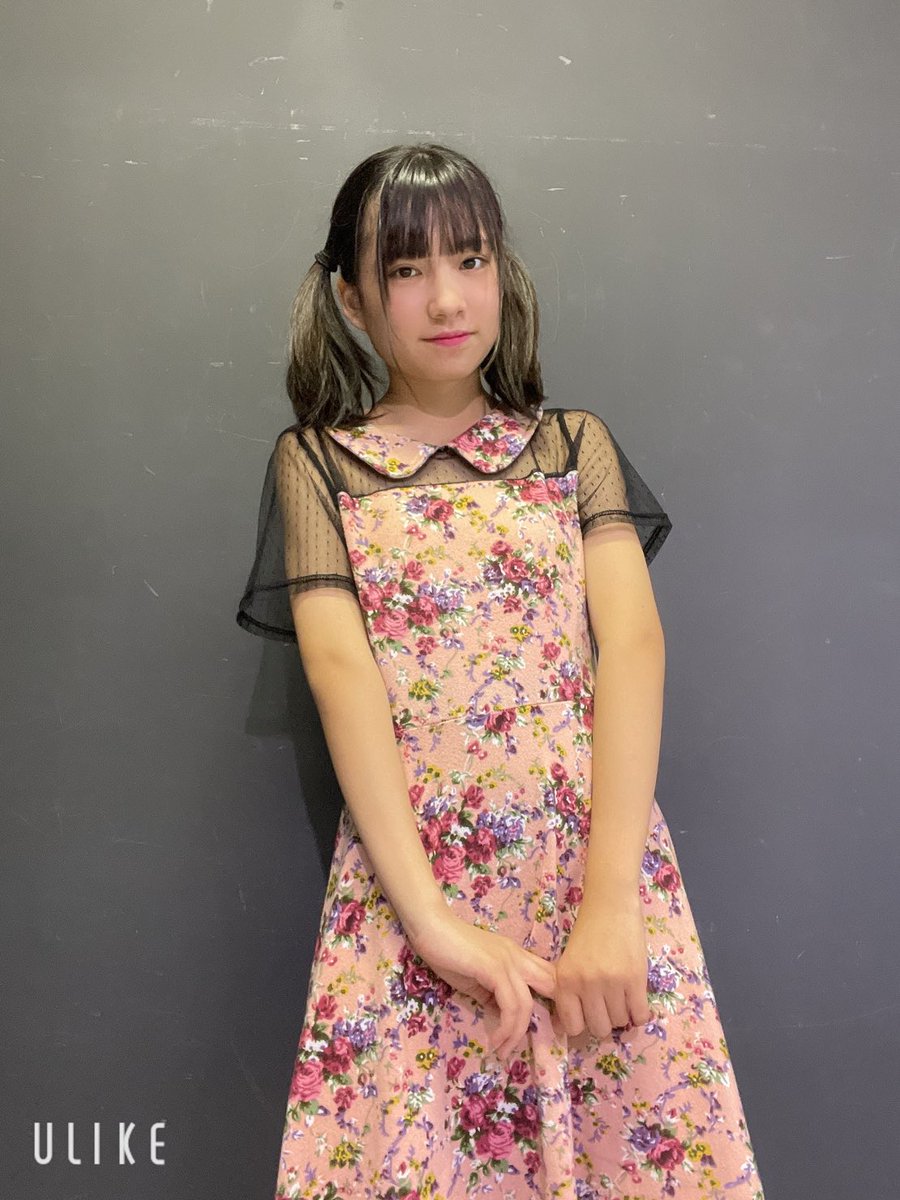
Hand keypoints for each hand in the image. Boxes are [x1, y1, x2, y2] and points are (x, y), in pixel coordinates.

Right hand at [408, 912, 557, 1058]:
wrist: (431, 927)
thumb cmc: (448, 950)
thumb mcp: (476, 978)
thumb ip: (492, 995)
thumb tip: (501, 1020)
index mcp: (517, 956)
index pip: (548, 977)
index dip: (553, 1002)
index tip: (539, 1030)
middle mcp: (518, 957)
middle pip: (551, 987)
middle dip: (549, 1017)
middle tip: (530, 1042)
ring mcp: (508, 961)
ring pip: (526, 1004)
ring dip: (516, 1034)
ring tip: (503, 1050)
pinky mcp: (494, 969)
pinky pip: (510, 1005)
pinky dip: (505, 1028)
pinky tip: (495, 1040)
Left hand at [550, 896, 651, 1041]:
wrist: (610, 904)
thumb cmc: (587, 932)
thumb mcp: (568, 962)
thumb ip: (567, 994)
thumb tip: (565, 1030)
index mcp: (566, 981)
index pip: (573, 1027)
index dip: (582, 1025)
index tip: (589, 1016)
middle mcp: (587, 985)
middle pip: (599, 1028)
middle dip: (605, 1021)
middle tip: (608, 1006)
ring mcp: (612, 982)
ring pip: (620, 1022)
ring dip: (623, 1015)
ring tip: (622, 997)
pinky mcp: (635, 978)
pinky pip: (640, 1014)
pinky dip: (640, 1014)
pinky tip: (637, 1002)